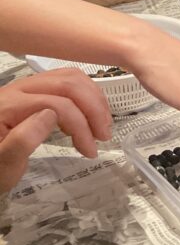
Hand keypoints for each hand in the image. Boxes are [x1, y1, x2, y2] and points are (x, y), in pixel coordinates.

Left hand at [0, 70, 111, 188]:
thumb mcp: (2, 166)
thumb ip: (22, 141)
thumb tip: (51, 115)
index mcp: (7, 105)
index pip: (57, 103)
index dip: (80, 125)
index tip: (90, 151)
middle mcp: (18, 88)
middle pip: (68, 83)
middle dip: (93, 108)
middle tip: (104, 135)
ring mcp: (27, 86)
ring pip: (70, 78)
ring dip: (93, 99)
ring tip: (101, 124)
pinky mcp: (34, 90)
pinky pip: (66, 80)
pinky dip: (84, 94)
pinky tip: (87, 115)